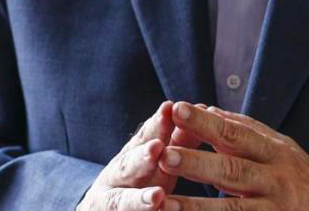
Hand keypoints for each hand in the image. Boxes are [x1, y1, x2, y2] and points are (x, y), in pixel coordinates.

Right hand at [77, 101, 202, 210]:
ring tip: (157, 197)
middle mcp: (115, 177)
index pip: (144, 137)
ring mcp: (111, 201)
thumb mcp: (157, 159)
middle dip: (142, 157)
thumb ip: (178, 140)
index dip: (156, 124)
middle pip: (127, 166)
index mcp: (130, 156)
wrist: (104, 208)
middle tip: (157, 147)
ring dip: (139, 199)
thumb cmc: (138, 181)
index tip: (169, 107)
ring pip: (122, 200)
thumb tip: (204, 109)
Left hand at [158, 103, 308, 210]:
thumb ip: (247, 131)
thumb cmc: (308, 181)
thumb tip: (208, 109)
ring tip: (163, 201)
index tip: (178, 108)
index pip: (237, 133)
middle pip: (233, 168)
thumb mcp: (284, 150)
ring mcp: (276, 209)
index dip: (207, 122)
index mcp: (276, 152)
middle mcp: (277, 178)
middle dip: (198, 160)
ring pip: (232, 208)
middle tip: (165, 153)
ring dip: (195, 206)